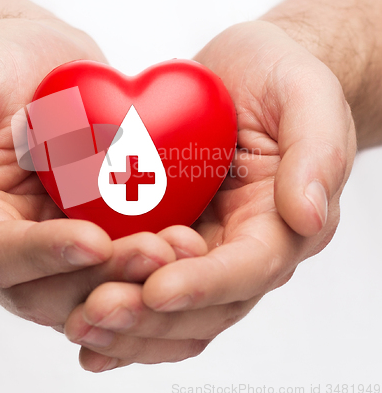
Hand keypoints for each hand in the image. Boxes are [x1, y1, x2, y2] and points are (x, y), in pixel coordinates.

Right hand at [0, 17, 206, 327]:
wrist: (34, 59)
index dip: (44, 256)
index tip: (92, 242)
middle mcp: (10, 246)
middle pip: (51, 288)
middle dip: (105, 276)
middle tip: (157, 253)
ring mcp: (54, 240)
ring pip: (92, 282)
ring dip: (136, 274)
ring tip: (181, 250)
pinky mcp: (92, 225)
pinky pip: (120, 251)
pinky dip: (152, 253)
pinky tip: (187, 238)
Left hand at [64, 21, 356, 370]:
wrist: (240, 70)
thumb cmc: (276, 75)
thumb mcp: (306, 94)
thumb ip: (317, 151)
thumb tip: (308, 216)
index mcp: (279, 222)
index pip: (248, 269)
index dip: (204, 284)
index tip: (157, 289)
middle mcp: (239, 245)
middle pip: (202, 305)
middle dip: (150, 315)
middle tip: (97, 311)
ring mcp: (200, 242)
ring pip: (167, 305)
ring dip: (126, 322)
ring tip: (78, 320)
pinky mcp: (164, 228)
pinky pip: (139, 275)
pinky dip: (112, 299)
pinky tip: (75, 311)